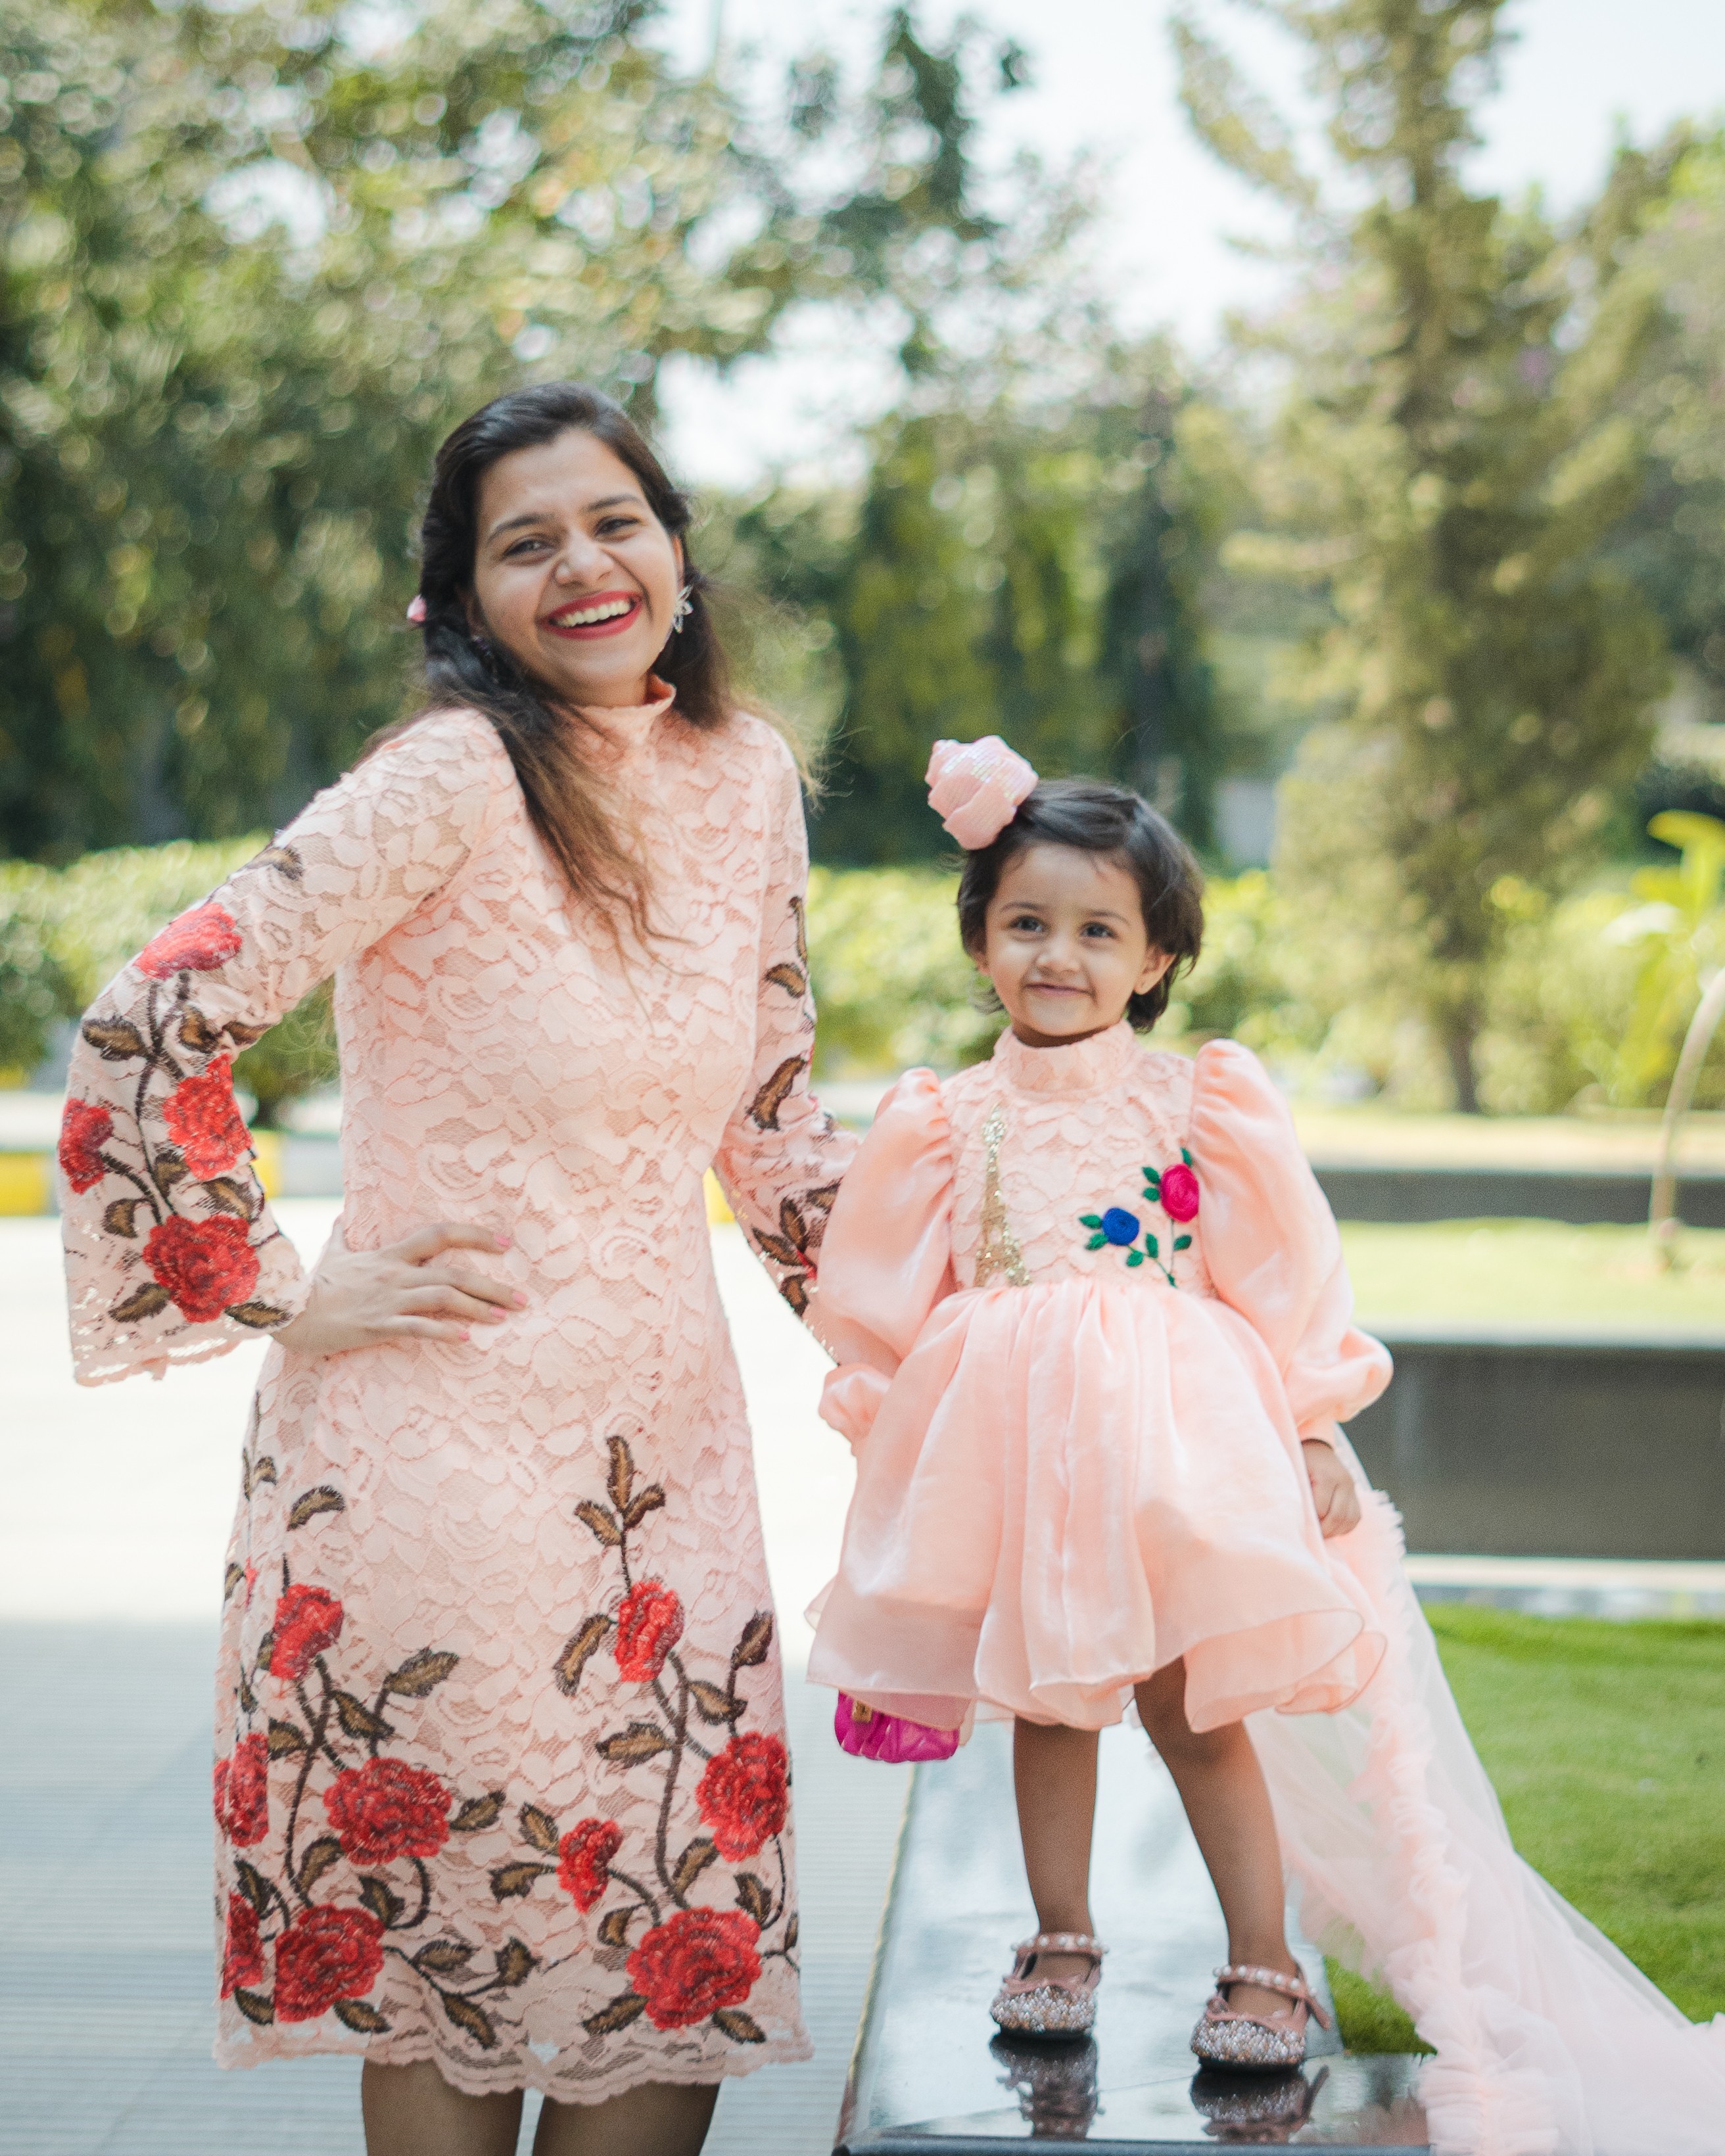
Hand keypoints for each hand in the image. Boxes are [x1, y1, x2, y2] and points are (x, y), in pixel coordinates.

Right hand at [274, 1222, 523, 1356]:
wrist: (285, 1310)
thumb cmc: (311, 1286)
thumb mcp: (331, 1256)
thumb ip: (342, 1237)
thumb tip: (341, 1216)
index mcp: (390, 1255)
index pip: (439, 1234)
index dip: (474, 1235)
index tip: (505, 1244)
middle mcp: (395, 1274)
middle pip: (453, 1271)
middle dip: (492, 1285)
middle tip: (523, 1299)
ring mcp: (387, 1299)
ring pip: (442, 1297)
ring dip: (477, 1309)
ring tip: (504, 1319)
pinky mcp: (376, 1326)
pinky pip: (415, 1328)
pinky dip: (442, 1332)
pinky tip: (465, 1340)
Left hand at [1302, 1438, 1361, 1537]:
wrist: (1316, 1448)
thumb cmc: (1301, 1461)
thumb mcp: (1295, 1472)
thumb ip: (1299, 1494)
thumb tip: (1299, 1520)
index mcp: (1327, 1475)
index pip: (1321, 1509)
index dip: (1311, 1522)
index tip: (1300, 1528)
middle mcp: (1344, 1481)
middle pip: (1338, 1516)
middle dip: (1324, 1531)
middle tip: (1311, 1536)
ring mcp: (1352, 1488)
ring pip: (1350, 1519)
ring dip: (1335, 1531)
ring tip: (1320, 1533)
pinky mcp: (1356, 1495)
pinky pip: (1355, 1518)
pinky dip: (1344, 1527)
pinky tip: (1331, 1528)